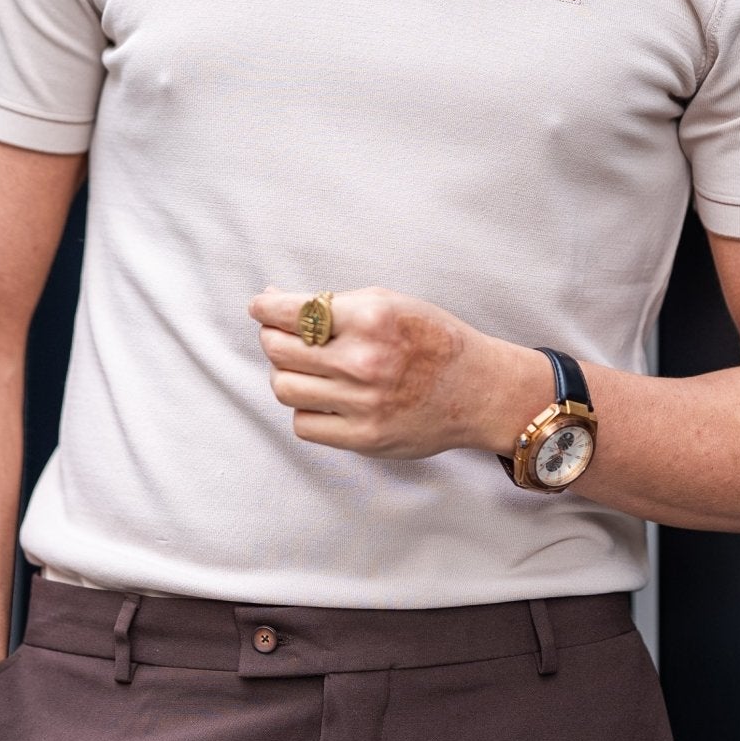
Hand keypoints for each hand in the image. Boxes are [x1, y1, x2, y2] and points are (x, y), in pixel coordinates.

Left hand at [248, 285, 520, 459]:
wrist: (478, 390)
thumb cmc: (432, 340)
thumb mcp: (390, 302)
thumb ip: (335, 304)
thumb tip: (274, 302)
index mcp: (371, 318)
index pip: (291, 312)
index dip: (265, 308)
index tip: (260, 307)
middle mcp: (364, 361)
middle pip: (278, 350)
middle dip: (272, 338)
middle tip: (282, 334)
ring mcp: (363, 403)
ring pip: (285, 388)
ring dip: (285, 374)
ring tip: (304, 367)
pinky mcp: (364, 438)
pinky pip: (304, 425)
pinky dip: (305, 409)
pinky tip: (323, 397)